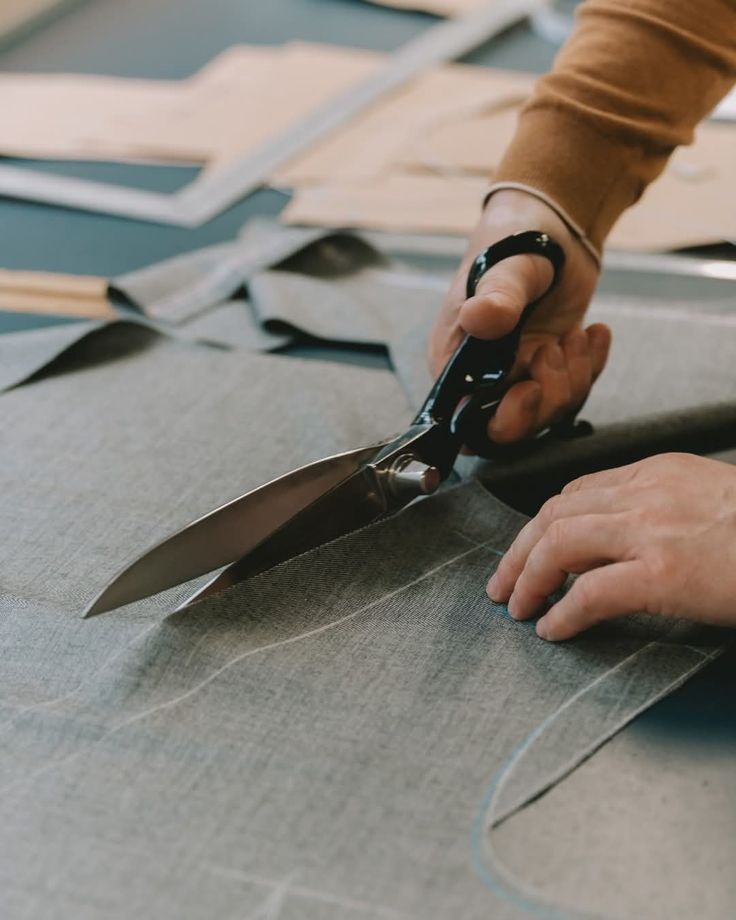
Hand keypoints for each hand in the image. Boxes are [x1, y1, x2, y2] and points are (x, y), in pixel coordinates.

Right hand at [428, 189, 609, 443]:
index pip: (468, 420)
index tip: (530, 387)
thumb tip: (480, 318)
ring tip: (576, 334)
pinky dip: (591, 365)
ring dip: (573, 377)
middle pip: (514, 427)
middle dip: (547, 398)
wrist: (551, 226)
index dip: (502, 419)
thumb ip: (496, 294)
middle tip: (557, 350)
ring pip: (550, 412)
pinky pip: (575, 391)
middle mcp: (482, 379)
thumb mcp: (506, 265)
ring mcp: (518, 377)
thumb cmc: (513, 240)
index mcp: (455, 363)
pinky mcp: (550, 371)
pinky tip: (593, 332)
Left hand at [487, 453, 735, 639]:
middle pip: (554, 514)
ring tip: (515, 606)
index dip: (544, 523)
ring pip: (559, 543)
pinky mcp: (663, 574)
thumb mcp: (709, 498)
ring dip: (527, 577)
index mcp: (659, 472)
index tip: (531, 547)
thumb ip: (661, 509)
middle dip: (519, 550)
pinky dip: (561, 613)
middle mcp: (646, 493)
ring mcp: (651, 531)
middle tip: (501, 582)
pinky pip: (589, 593)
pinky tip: (551, 629)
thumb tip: (622, 544)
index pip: (578, 491)